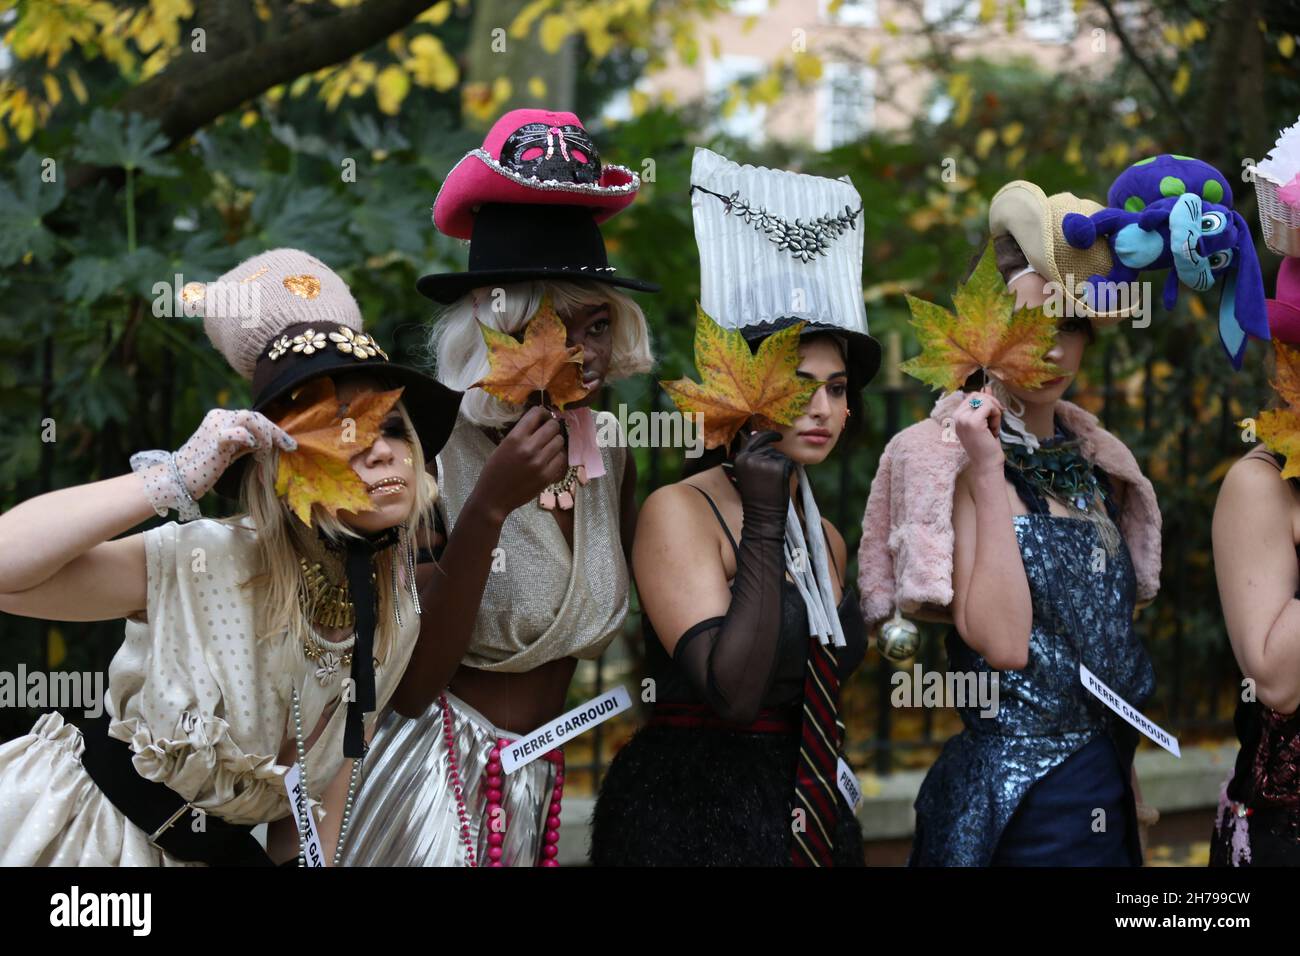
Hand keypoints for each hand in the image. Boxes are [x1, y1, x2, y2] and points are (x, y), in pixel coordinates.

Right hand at [131, 409, 296, 519]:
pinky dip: (248, 439)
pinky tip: (251, 449)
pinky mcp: (215, 440)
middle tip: (287, 447)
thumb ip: (248, 444)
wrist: (180, 478)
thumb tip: (273, 445)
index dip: (274, 429)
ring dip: (264, 435)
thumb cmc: (206, 468)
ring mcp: (216, 426)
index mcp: (222, 417)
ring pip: (249, 417)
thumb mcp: (232, 451)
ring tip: (262, 453)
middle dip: (275, 432)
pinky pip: (237, 432)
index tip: (289, 443)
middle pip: (255, 415)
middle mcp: (219, 416)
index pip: (254, 416)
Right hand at [475, 405, 567, 520]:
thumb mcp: (503, 446)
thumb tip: (541, 422)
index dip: (543, 413)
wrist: (493, 498)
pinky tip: (551, 459)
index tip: (544, 417)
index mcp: (515, 438)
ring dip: (556, 441)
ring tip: (549, 446)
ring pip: (560, 441)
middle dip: (552, 427)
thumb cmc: (495, 470)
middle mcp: (529, 448)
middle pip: (553, 426)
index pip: (537, 413)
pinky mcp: (547, 476)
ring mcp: (540, 463)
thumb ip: (521, 434)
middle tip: (548, 432)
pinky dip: (558, 456)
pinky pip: (562, 458)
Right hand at [731, 429, 793, 523]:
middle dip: (774, 457)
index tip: (776, 438)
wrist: (762, 515)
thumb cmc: (756, 496)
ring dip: (781, 465)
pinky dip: (788, 470)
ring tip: (773, 481)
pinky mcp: (779, 466)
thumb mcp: (748, 471)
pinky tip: (781, 482)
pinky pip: (788, 462)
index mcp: (741, 458)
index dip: (767, 437)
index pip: (756, 438)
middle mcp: (751, 457)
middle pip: (769, 447)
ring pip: (780, 455)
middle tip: (773, 474)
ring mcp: (765, 461)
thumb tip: (755, 432)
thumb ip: (751, 453)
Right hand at [952, 391, 1004, 473]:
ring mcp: (963, 419)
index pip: (973, 395)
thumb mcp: (985, 421)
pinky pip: (990, 407)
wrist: (986, 464)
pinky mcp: (973, 422)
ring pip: (985, 400)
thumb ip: (984, 404)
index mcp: (956, 415)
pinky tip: (994, 430)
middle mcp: (957, 416)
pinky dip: (997, 416)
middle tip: (994, 422)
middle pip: (979, 395)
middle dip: (992, 405)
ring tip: (993, 428)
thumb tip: (986, 386)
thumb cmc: (986, 445)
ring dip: (995, 412)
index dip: (987, 402)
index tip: (993, 416)